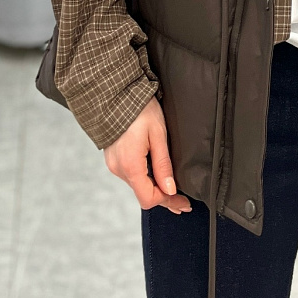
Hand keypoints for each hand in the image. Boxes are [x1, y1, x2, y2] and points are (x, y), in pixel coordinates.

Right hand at [103, 96, 191, 213]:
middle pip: (143, 194)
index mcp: (130, 165)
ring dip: (154, 188)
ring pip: (137, 185)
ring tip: (172, 189)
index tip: (183, 203)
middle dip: (164, 197)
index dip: (168, 202)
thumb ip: (163, 164)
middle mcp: (119, 169)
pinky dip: (144, 179)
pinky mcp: (113, 158)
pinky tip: (156, 176)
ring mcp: (114, 164)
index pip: (148, 198)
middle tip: (182, 202)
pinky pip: (131, 175)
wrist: (117, 94)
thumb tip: (170, 190)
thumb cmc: (139, 110)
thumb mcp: (158, 135)